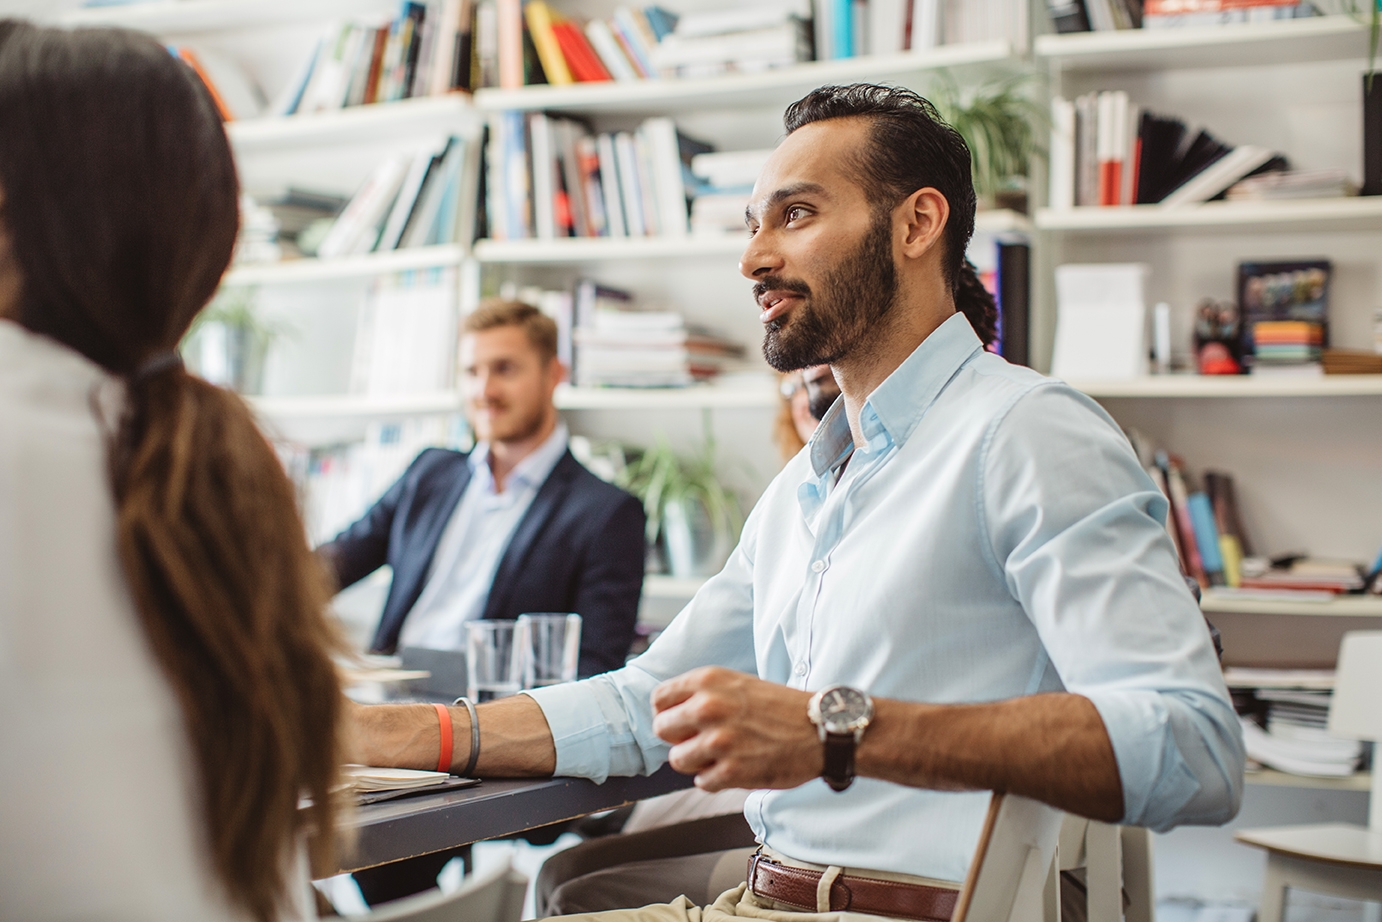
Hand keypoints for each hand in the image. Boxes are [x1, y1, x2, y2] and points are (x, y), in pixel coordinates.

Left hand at [650, 666, 820, 791]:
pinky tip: (736, 768)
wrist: (821, 730)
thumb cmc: (780, 708)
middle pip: (662, 730)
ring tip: (720, 756)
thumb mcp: (737, 683)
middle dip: (679, 738)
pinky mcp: (731, 771)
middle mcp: (708, 707)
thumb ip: (701, 695)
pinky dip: (715, 779)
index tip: (681, 722)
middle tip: (702, 741)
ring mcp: (719, 741)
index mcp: (708, 680)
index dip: (668, 713)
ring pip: (678, 759)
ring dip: (696, 762)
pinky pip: (701, 782)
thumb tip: (668, 715)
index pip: (659, 699)